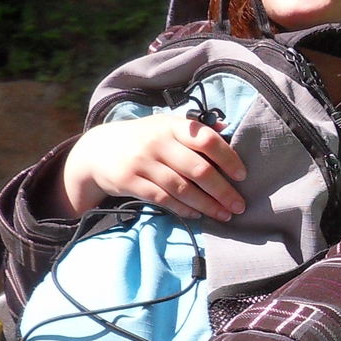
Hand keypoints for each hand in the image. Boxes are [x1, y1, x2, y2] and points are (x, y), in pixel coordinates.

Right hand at [60, 114, 246, 219]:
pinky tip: (197, 214)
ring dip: (207, 205)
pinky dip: (183, 209)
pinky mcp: (129, 182)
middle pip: (198, 169)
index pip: (206, 139)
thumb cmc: (145, 139)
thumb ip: (195, 130)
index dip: (228, 157)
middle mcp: (157, 142)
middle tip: (240, 205)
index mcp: (172, 125)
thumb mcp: (166, 126)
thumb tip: (227, 128)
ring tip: (224, 215)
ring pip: (182, 188)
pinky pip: (162, 199)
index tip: (242, 175)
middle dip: (223, 190)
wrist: (98, 150)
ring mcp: (141, 162)